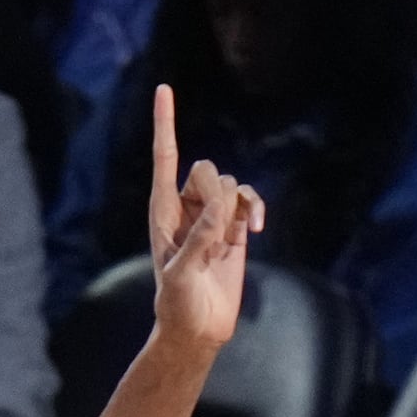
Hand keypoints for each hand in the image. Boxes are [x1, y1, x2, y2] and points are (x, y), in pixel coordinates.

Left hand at [146, 86, 264, 356]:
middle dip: (217, 194)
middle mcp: (183, 208)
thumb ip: (199, 240)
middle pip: (206, 169)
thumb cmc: (178, 305)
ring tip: (230, 244)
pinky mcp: (232, 227)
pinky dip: (254, 208)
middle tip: (215, 232)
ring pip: (229, 183)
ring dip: (237, 207)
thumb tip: (220, 209)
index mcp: (160, 212)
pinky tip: (256, 231)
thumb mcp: (181, 275)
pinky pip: (248, 199)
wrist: (198, 328)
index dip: (164, 124)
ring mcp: (209, 216)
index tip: (163, 88)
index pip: (163, 159)